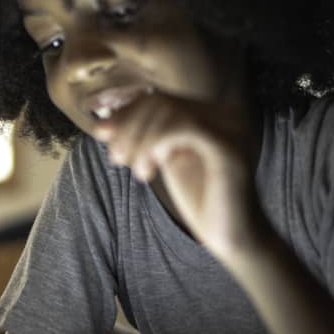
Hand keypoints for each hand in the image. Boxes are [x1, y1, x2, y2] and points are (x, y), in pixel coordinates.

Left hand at [92, 90, 264, 259]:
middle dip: (129, 127)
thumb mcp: (165, 159)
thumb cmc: (199, 199)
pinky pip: (182, 128)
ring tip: (136, 170)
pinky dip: (155, 145)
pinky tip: (149, 171)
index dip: (126, 113)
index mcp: (210, 113)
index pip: (160, 98)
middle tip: (115, 158)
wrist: (231, 236)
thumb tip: (102, 123)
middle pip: (162, 101)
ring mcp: (230, 127)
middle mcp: (225, 114)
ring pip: (169, 112)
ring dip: (139, 140)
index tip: (103, 135)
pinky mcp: (229, 146)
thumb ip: (144, 137)